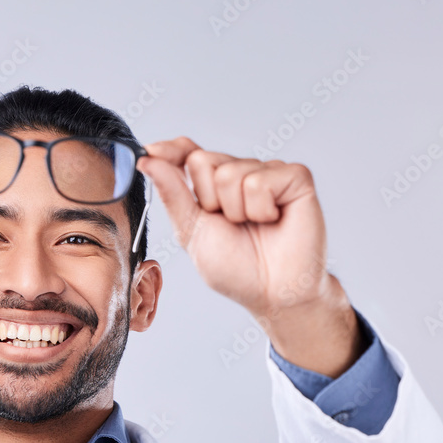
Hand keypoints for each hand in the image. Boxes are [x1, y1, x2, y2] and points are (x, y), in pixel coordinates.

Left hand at [136, 138, 362, 376]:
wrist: (273, 292)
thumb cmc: (237, 268)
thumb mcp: (191, 231)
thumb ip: (172, 193)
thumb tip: (147, 160)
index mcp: (212, 186)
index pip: (188, 153)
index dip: (171, 150)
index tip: (151, 151)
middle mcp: (240, 173)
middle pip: (202, 160)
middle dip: (207, 199)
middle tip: (229, 224)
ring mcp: (268, 172)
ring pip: (230, 172)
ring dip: (236, 210)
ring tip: (254, 226)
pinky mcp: (295, 178)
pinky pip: (261, 179)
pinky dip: (261, 207)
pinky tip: (274, 220)